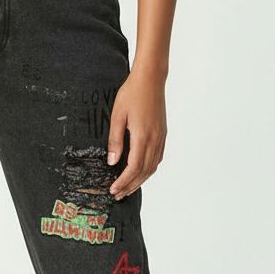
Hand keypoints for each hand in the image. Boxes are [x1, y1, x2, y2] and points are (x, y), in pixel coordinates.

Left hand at [107, 70, 166, 198]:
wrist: (150, 79)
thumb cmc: (132, 94)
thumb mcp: (117, 116)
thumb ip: (115, 141)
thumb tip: (112, 162)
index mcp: (142, 137)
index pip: (133, 168)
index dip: (123, 182)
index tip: (114, 190)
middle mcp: (154, 140)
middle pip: (144, 172)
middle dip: (131, 186)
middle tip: (118, 194)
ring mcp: (161, 137)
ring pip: (153, 167)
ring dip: (140, 180)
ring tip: (128, 188)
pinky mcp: (162, 134)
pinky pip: (157, 158)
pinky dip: (149, 169)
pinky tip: (141, 172)